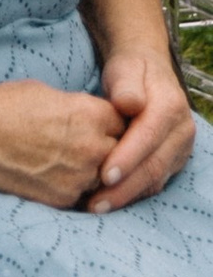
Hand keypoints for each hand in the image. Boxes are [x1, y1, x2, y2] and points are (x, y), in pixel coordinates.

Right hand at [0, 76, 127, 207]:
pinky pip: (83, 194)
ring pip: (105, 176)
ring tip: (72, 160)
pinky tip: (57, 174)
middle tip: (90, 142)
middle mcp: (92, 148)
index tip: (104, 123)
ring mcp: (79, 177)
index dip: (113, 121)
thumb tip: (90, 118)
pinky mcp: (64, 199)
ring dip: (97, 170)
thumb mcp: (48, 93)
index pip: (123, 121)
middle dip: (110, 146)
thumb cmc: (4, 105)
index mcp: (90, 114)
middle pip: (121, 151)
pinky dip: (75, 186)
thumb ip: (78, 108)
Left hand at [87, 46, 196, 211]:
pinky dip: (132, 193)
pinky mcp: (173, 161)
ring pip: (155, 179)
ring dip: (126, 197)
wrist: (147, 71)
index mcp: (171, 107)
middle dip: (124, 188)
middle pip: (154, 166)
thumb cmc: (129, 71)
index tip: (104, 175)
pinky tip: (109, 201)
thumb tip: (130, 104)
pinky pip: (154, 182)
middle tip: (95, 204)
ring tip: (97, 207)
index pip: (149, 137)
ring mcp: (180, 149)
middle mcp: (181, 131)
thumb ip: (126, 85)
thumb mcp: (125, 69)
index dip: (128, 158)